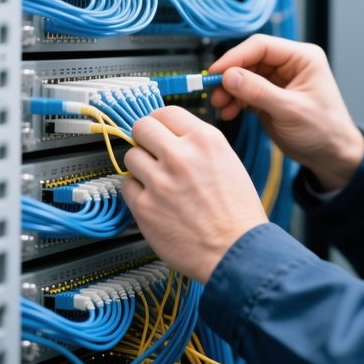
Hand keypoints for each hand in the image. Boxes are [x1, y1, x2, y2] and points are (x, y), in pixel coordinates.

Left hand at [120, 106, 267, 282]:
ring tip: (154, 178)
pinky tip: (152, 199)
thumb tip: (173, 138)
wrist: (236, 250)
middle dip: (144, 137)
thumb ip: (199, 146)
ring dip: (140, 165)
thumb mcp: (229, 161)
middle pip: (142, 127)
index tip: (158, 130)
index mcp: (205, 140)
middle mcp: (181, 155)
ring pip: (130, 155)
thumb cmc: (238, 213)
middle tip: (149, 149)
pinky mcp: (145, 207)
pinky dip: (136, 192)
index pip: (166, 112)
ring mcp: (160, 181)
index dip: (160, 122)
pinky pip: (126, 186)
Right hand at [208, 34, 363, 190]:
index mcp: (302, 58)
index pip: (261, 46)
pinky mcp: (269, 97)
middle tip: (214, 92)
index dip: (236, 57)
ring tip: (220, 106)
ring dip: (229, 90)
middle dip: (230, 76)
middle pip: (250, 60)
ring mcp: (278, 81)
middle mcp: (289, 65)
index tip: (216, 72)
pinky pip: (246, 92)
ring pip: (244, 76)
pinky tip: (229, 112)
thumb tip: (229, 76)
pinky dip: (235, 101)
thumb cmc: (324, 131)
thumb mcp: (290, 110)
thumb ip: (259, 92)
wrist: (332, 157)